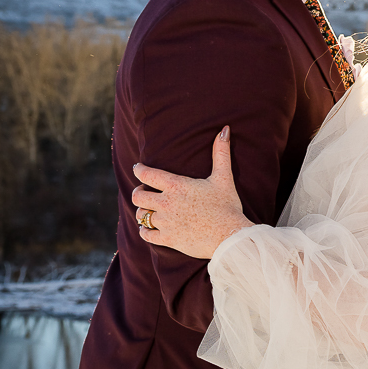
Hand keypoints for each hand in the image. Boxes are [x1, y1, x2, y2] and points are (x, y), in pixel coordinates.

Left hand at [132, 127, 252, 258]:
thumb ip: (221, 153)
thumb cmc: (227, 206)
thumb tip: (224, 129)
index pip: (146, 174)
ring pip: (140, 216)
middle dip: (138, 192)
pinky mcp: (167, 239)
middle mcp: (166, 203)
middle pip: (137, 196)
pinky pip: (146, 235)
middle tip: (143, 191)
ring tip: (148, 210)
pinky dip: (145, 231)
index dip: (139, 169)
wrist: (230, 236)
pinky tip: (148, 229)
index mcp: (177, 186)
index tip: (138, 168)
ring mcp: (165, 222)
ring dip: (142, 212)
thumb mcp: (224, 178)